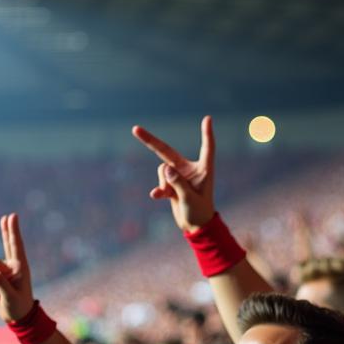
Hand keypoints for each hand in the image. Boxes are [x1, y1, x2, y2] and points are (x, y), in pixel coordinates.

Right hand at [0, 214, 35, 321]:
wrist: (16, 318)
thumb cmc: (18, 307)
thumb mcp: (11, 298)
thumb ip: (1, 284)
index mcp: (20, 268)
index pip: (16, 246)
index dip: (13, 231)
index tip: (12, 216)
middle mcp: (11, 267)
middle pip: (6, 244)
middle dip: (5, 231)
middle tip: (7, 217)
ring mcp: (1, 272)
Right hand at [132, 116, 216, 232]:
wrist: (195, 225)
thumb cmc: (200, 211)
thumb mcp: (190, 198)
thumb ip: (178, 183)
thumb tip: (165, 168)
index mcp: (204, 169)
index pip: (206, 148)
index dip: (207, 134)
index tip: (208, 119)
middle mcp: (189, 169)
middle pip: (167, 151)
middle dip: (150, 141)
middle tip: (135, 129)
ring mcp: (178, 176)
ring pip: (162, 170)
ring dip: (163, 182)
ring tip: (172, 195)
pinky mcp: (170, 185)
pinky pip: (160, 182)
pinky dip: (159, 189)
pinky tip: (157, 196)